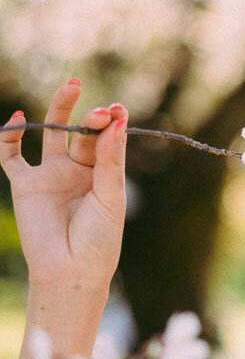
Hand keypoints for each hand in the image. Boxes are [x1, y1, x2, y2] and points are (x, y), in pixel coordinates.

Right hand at [0, 79, 127, 292]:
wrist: (71, 271)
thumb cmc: (99, 240)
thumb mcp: (111, 197)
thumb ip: (111, 160)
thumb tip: (117, 120)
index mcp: (103, 174)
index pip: (107, 139)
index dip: (112, 123)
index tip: (119, 109)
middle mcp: (76, 170)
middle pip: (82, 132)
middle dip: (92, 118)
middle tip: (101, 110)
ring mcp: (50, 174)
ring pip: (51, 132)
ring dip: (60, 108)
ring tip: (72, 87)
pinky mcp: (25, 184)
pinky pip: (12, 155)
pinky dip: (10, 135)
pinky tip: (19, 118)